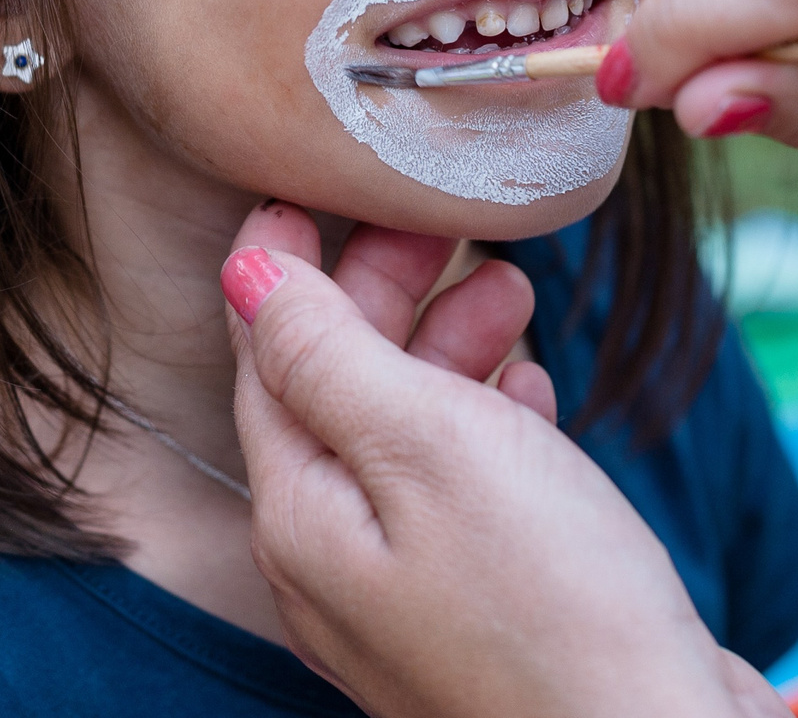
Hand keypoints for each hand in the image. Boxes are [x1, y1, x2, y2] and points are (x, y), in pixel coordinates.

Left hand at [223, 204, 785, 717]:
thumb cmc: (552, 605)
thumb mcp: (429, 444)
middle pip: (333, 392)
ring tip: (510, 288)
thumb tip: (245, 272)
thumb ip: (329, 354)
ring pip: (401, 437)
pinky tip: (529, 390)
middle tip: (446, 221)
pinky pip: (457, 493)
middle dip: (383, 293)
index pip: (265, 357)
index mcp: (300, 516)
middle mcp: (335, 564)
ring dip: (446, 347)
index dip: (289, 262)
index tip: (318, 182)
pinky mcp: (481, 614)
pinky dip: (486, 423)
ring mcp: (406, 598)